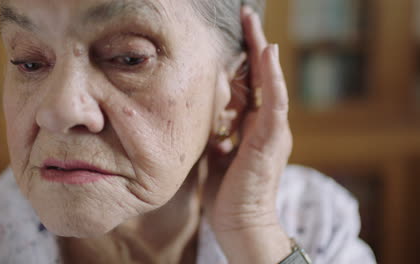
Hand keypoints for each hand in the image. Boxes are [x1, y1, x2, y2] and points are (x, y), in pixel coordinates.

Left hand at [205, 6, 292, 263]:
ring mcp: (271, 130)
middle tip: (245, 16)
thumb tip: (208, 120)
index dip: (242, 59)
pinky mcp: (270, 140)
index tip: (233, 35)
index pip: (247, 85)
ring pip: (268, 82)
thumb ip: (217, 134)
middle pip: (259, 76)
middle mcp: (264, 124)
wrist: (241, 224)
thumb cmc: (228, 193)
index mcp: (251, 126)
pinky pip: (273, 102)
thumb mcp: (216, 155)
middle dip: (252, 45)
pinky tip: (267, 53)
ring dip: (261, 51)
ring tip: (253, 22)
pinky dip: (271, 77)